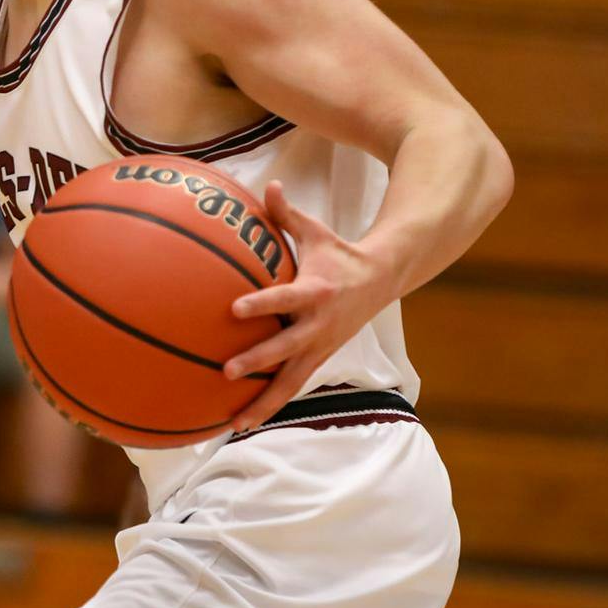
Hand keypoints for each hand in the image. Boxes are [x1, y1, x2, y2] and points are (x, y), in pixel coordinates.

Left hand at [222, 181, 392, 431]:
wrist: (382, 281)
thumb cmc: (339, 253)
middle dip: (258, 361)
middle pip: (286, 349)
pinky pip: (292, 387)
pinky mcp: (320, 360)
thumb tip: (268, 184)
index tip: (235, 309)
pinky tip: (244, 422)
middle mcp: (318, 324)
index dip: (262, 303)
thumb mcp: (315, 230)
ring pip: (290, 382)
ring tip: (235, 424)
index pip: (284, 298)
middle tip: (226, 370)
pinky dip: (270, 405)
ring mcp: (320, 346)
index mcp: (315, 290)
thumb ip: (286, 213)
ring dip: (263, 402)